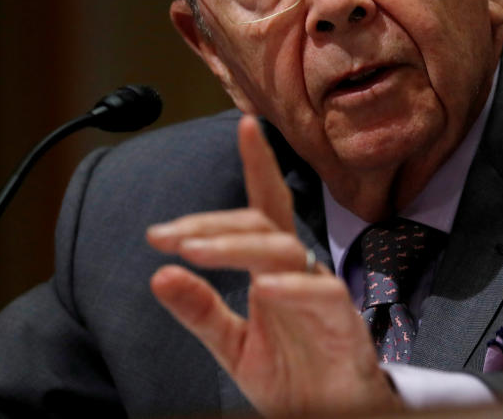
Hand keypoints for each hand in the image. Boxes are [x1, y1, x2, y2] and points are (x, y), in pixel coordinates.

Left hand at [146, 115, 399, 415]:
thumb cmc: (293, 377)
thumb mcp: (232, 345)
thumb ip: (200, 310)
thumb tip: (158, 273)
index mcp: (274, 271)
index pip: (264, 208)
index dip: (258, 165)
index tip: (245, 125)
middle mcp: (299, 272)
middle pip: (261, 225)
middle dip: (211, 223)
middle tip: (163, 235)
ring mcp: (323, 294)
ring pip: (284, 250)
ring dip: (236, 247)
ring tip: (191, 250)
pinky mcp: (344, 325)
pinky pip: (322, 295)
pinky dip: (293, 288)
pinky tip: (262, 285)